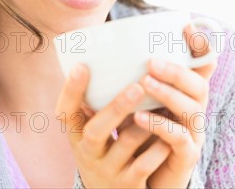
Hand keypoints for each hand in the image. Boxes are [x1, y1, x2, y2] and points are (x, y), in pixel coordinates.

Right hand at [56, 66, 169, 187]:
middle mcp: (87, 153)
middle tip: (138, 86)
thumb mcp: (92, 132)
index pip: (66, 112)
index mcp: (77, 135)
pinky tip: (168, 135)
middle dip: (116, 108)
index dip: (71, 91)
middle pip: (95, 131)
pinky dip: (157, 148)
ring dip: (146, 124)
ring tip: (163, 105)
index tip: (81, 66)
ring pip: (126, 144)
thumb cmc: (105, 151)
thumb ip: (96, 106)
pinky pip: (145, 164)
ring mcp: (108, 170)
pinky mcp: (129, 184)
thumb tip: (102, 58)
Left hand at [133, 25, 217, 187]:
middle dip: (178, 70)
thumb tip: (83, 63)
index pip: (200, 67)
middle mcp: (193, 111)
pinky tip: (139, 117)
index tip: (187, 25)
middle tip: (151, 62)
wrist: (146, 179)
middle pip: (200, 85)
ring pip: (193, 110)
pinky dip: (160, 126)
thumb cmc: (138, 137)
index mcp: (183, 94)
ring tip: (145, 82)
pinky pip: (179, 139)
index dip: (199, 46)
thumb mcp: (132, 106)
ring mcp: (193, 134)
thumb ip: (120, 86)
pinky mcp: (186, 157)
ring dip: (169, 93)